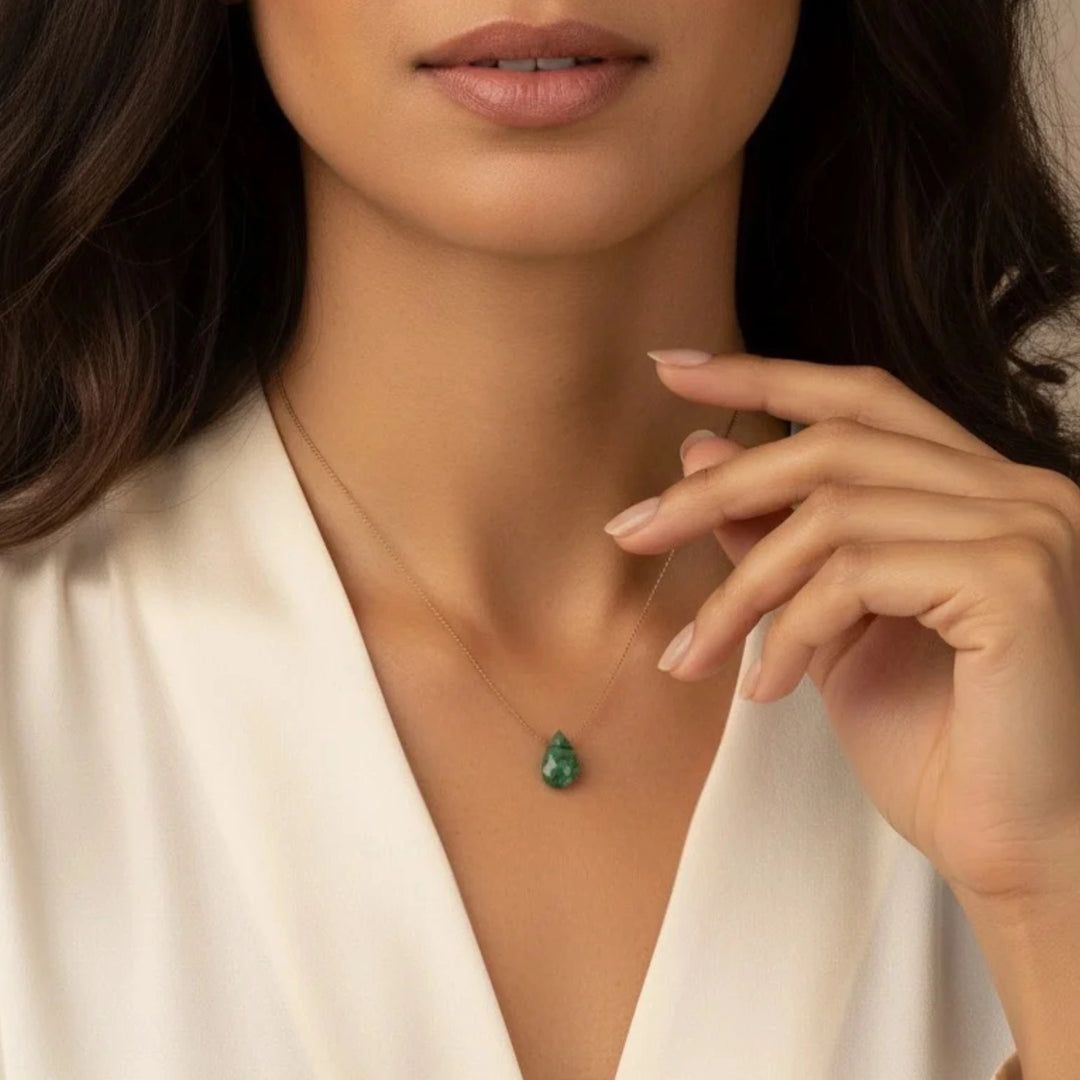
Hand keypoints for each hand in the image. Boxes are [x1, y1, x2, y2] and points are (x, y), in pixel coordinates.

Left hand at [604, 350, 1079, 909]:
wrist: (1017, 848)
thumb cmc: (933, 743)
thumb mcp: (826, 626)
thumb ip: (776, 540)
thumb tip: (698, 457)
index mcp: (977, 490)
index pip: (860, 399)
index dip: (761, 377)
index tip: (671, 371)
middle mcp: (1015, 489)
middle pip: (831, 445)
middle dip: (715, 489)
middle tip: (631, 532)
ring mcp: (1025, 527)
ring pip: (830, 514)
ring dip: (740, 589)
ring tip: (695, 655)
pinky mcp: (1015, 579)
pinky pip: (855, 573)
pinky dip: (788, 630)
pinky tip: (766, 690)